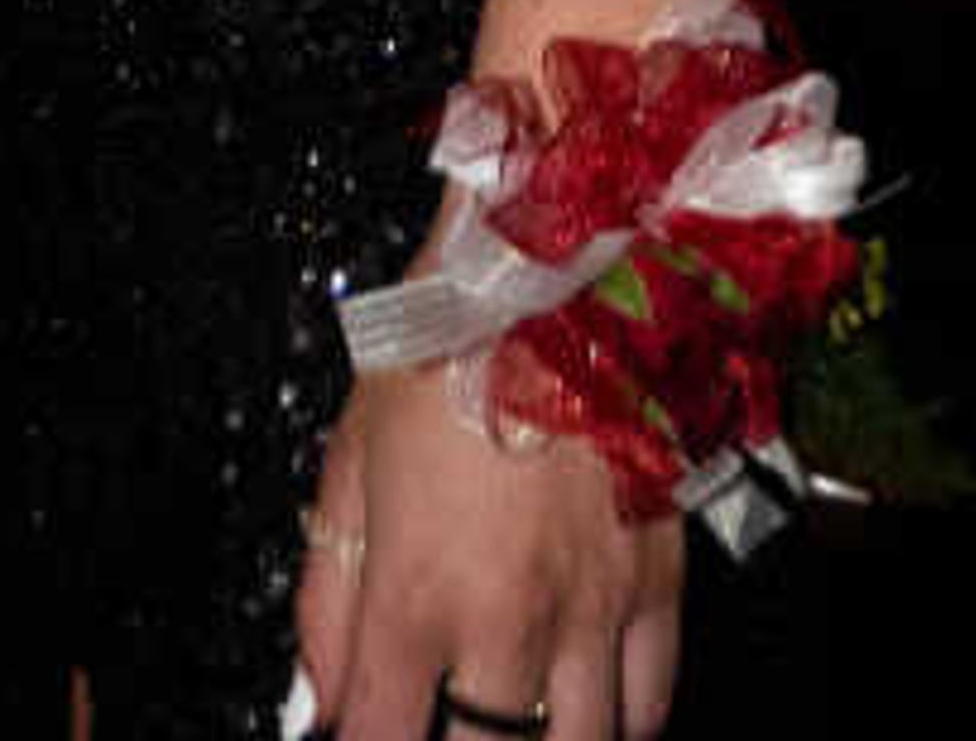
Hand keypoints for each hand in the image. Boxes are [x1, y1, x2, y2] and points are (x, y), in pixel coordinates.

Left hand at [291, 368, 681, 740]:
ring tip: (513, 718)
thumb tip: (318, 691)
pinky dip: (616, 725)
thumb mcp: (350, 458)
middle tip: (443, 717)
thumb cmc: (443, 353)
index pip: (381, 738)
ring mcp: (592, 612)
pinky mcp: (657, 590)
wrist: (550, 280)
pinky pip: (648, 709)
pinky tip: (584, 706)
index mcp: (418, 591)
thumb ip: (328, 591)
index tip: (367, 734)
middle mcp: (507, 620)